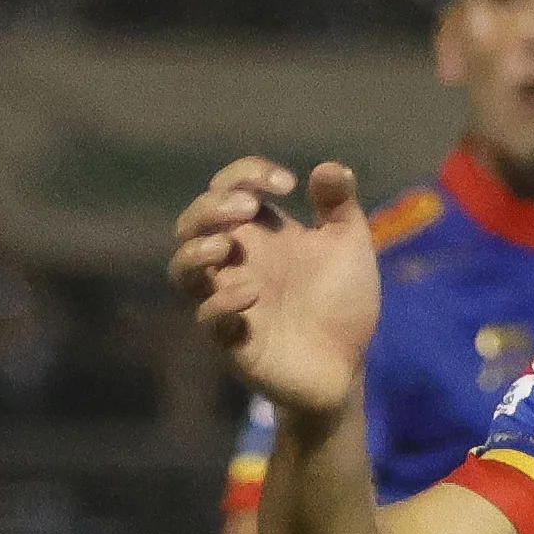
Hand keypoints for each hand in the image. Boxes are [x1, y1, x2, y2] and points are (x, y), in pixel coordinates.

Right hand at [172, 157, 377, 418]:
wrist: (349, 366)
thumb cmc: (342, 302)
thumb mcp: (348, 247)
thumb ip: (339, 207)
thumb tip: (332, 168)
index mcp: (258, 232)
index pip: (229, 187)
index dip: (247, 174)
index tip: (286, 183)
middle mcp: (235, 261)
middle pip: (193, 223)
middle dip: (211, 207)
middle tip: (247, 207)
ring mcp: (229, 300)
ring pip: (184, 270)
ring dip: (196, 252)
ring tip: (225, 246)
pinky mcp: (232, 342)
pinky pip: (208, 320)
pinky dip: (221, 304)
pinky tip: (249, 294)